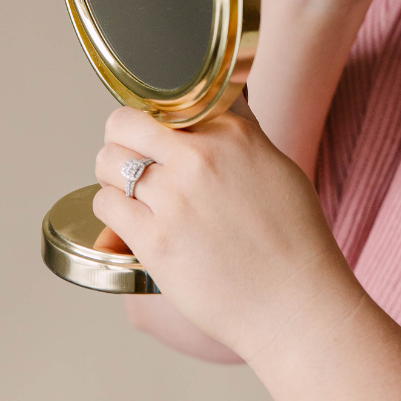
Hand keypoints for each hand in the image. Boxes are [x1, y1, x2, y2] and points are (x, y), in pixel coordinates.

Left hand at [92, 101, 359, 362]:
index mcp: (234, 134)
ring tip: (131, 194)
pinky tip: (132, 221)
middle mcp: (201, 158)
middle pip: (125, 123)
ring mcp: (175, 198)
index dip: (160, 118)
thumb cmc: (294, 238)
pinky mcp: (154, 240)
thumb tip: (220, 112)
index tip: (160, 134)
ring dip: (113, 176)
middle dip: (122, 138)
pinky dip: (111, 210)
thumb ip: (241, 136)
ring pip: (108, 163)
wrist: (294, 300)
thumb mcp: (277, 166)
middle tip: (131, 158)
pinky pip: (106, 206)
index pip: (173, 101)